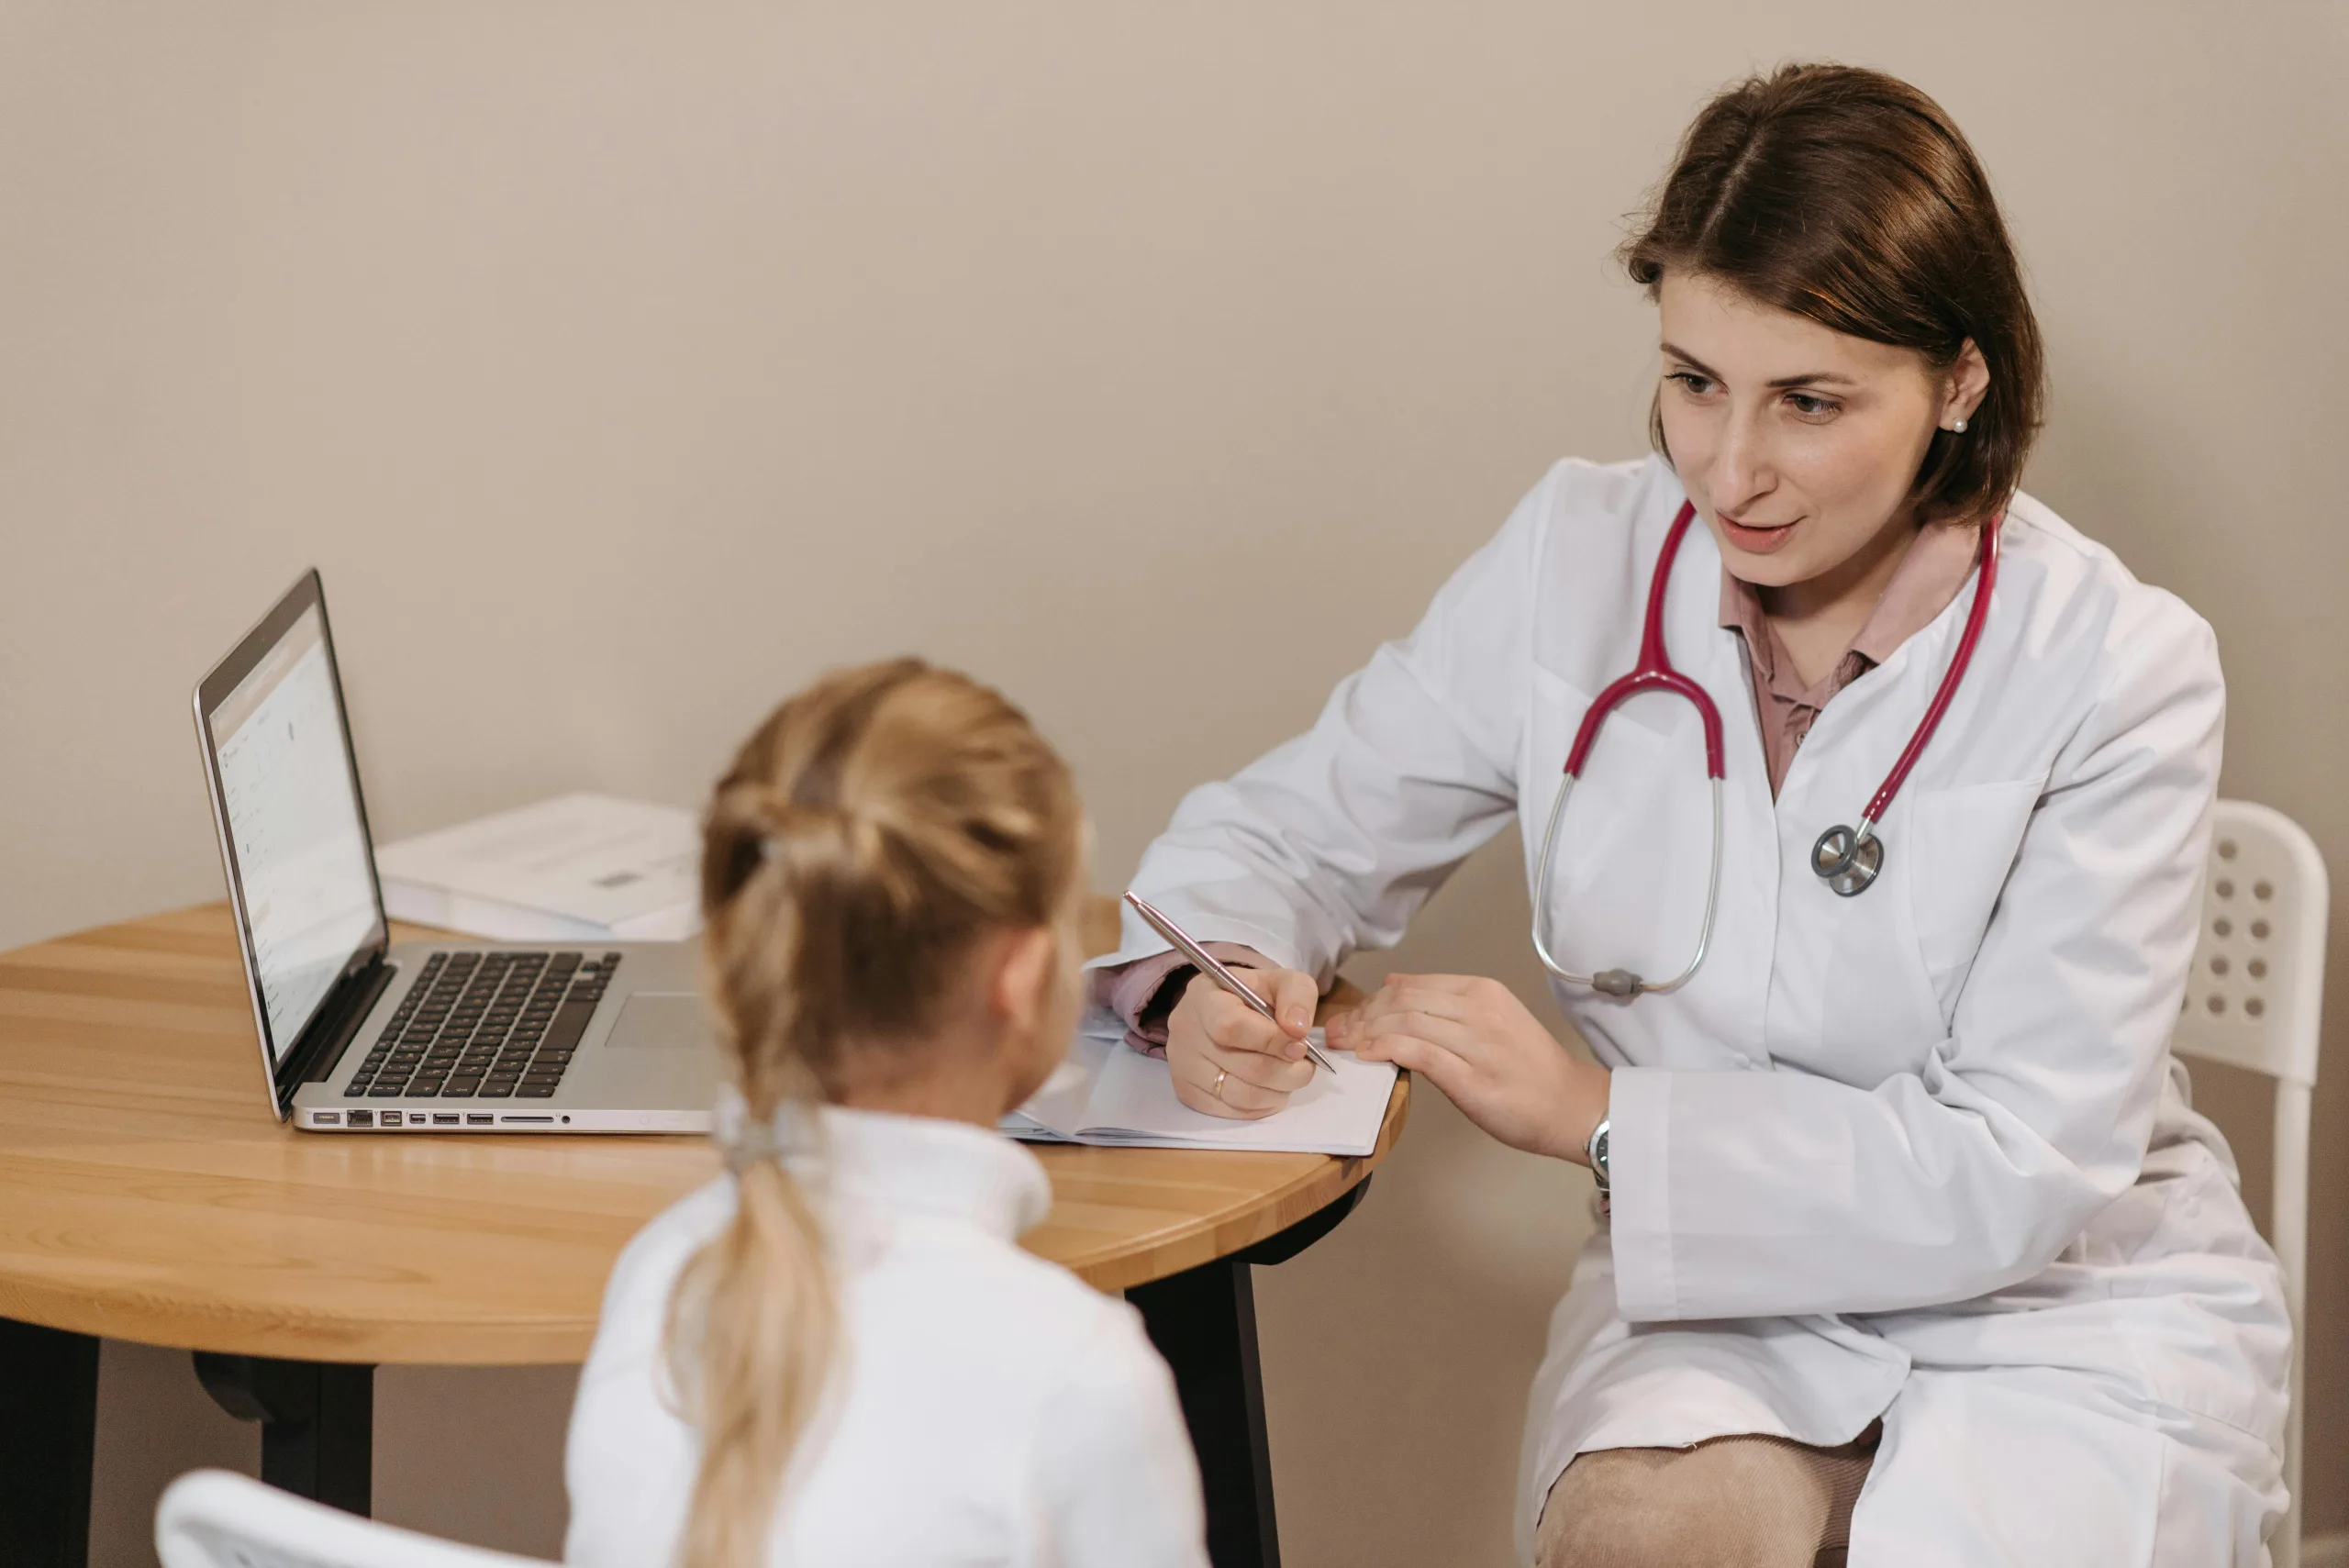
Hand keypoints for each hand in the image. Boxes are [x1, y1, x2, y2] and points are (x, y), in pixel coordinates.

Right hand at [1165, 965, 1318, 1119]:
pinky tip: (1269, 1088)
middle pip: (1246, 1068)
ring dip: (1279, 1091)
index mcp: (1204, 997)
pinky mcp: (1187, 1093)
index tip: (1299, 1044)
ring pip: (1243, 1096)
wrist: (1218, 1011)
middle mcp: (1185, 1032)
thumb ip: (1297, 994)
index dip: (1272, 1040)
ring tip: (1289, 1076)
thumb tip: (1298, 1029)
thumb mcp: (1279, 981)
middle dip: (1288, 1071)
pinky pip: (1235, 1112)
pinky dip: (1263, 1105)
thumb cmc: (1251, 996)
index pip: (1232, 1027)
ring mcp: (1183, 1066)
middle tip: (1304, 1065)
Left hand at [1326, 973, 1607, 1162]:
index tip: (1351, 1019)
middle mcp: (1478, 1009)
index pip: (1412, 986)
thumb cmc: (1528, 1070)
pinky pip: (1419, 1052)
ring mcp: (1476, 1042)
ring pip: (1405, 1022)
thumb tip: (1393, 984)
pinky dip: (1386, 1048)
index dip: (1372, 1001)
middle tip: (1335, 1033)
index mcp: (1481, 991)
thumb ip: (1443, 1003)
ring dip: (1365, 1033)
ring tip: (1343, 1045)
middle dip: (1361, 1016)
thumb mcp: (1490, 1020)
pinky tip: (1367, 1055)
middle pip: (1402, 1001)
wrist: (1570, 1105)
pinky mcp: (1471, 1076)